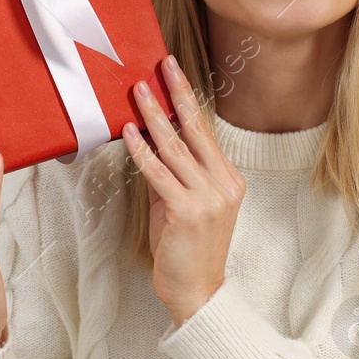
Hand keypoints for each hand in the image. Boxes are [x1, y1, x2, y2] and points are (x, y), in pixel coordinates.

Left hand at [122, 55, 246, 326]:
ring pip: (175, 147)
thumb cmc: (185, 252)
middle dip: (176, 94)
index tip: (174, 75)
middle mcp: (223, 184)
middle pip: (196, 129)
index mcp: (228, 180)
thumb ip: (169, 176)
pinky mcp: (187, 211)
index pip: (204, 132)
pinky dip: (142, 150)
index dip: (187, 101)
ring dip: (153, 115)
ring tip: (136, 91)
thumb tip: (149, 144)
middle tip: (162, 65)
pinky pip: (159, 173)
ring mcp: (208, 198)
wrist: (197, 292)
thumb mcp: (179, 206)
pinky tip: (129, 132)